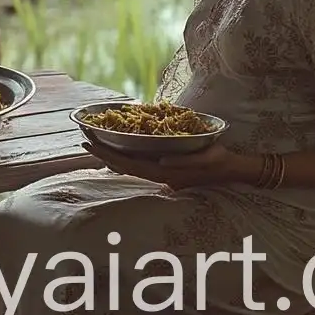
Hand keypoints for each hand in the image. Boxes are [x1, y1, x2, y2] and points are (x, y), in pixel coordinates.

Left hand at [80, 137, 243, 189]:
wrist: (233, 169)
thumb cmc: (220, 161)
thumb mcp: (205, 159)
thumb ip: (183, 163)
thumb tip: (159, 163)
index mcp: (166, 174)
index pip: (130, 165)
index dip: (108, 154)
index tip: (90, 142)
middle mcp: (161, 175)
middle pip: (125, 166)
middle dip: (103, 153)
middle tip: (82, 138)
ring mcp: (163, 172)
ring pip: (130, 165)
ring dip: (111, 154)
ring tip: (92, 141)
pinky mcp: (167, 168)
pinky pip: (140, 162)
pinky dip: (125, 156)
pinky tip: (116, 148)